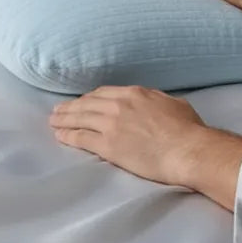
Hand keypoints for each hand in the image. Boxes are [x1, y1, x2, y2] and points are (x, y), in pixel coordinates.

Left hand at [48, 85, 207, 187]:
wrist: (186, 149)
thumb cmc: (187, 129)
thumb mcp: (174, 104)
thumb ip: (157, 100)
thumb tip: (153, 102)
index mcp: (135, 93)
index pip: (104, 93)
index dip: (90, 98)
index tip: (83, 102)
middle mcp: (119, 105)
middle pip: (88, 104)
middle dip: (72, 107)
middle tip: (59, 110)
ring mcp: (111, 124)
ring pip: (80, 118)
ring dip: (64, 119)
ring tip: (54, 121)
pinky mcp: (108, 145)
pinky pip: (81, 138)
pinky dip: (68, 135)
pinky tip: (60, 136)